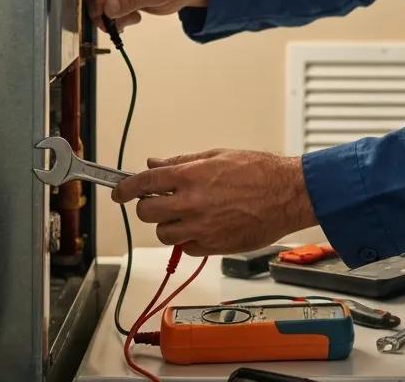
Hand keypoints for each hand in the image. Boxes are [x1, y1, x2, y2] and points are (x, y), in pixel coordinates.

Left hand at [113, 149, 317, 255]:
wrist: (286, 194)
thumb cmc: (259, 171)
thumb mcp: (217, 156)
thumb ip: (182, 163)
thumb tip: (155, 164)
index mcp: (190, 177)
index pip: (143, 183)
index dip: (124, 188)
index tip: (118, 191)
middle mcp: (191, 203)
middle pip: (147, 213)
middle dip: (149, 206)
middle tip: (161, 201)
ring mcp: (201, 228)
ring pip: (164, 234)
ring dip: (169, 224)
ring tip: (187, 213)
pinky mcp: (213, 247)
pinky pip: (187, 248)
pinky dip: (189, 239)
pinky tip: (204, 226)